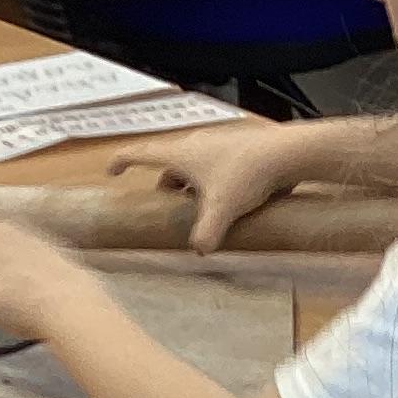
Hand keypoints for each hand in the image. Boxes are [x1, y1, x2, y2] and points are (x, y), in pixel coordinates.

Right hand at [110, 121, 306, 249]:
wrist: (285, 153)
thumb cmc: (246, 175)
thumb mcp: (222, 209)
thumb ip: (206, 234)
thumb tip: (199, 253)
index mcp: (180, 153)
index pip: (140, 153)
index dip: (122, 161)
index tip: (112, 172)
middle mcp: (194, 145)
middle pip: (168, 166)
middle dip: (166, 188)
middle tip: (171, 210)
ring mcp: (216, 145)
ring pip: (193, 167)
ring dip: (190, 186)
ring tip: (200, 209)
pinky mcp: (236, 150)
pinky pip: (215, 166)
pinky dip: (212, 182)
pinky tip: (228, 201)